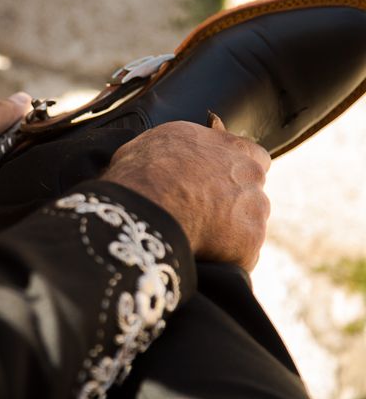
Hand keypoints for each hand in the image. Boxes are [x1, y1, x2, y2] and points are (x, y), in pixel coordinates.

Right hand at [101, 117, 270, 271]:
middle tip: (201, 213)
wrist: (144, 207)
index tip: (219, 182)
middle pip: (252, 193)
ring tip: (196, 236)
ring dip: (229, 232)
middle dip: (233, 204)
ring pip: (249, 225)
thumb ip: (185, 146)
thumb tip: (176, 153)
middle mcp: (250, 174)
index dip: (236, 171)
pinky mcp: (250, 242)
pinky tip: (201, 256)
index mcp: (231, 147)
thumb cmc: (143, 171)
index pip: (254, 156)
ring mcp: (255, 210)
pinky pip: (242, 255)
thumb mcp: (161, 140)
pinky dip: (225, 259)